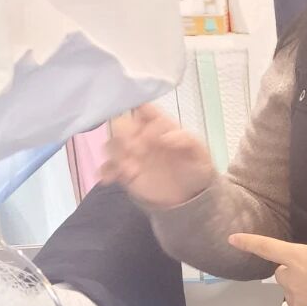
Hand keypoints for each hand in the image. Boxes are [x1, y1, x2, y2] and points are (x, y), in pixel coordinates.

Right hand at [101, 106, 215, 208]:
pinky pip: (108, 166)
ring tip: (131, 170)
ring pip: (112, 144)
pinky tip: (111, 179)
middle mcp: (141, 135)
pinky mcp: (123, 170)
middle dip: (124, 135)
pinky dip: (106, 171)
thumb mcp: (200, 154)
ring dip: (116, 154)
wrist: (189, 196)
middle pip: (121, 124)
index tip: (145, 130)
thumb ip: (187, 141)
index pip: (143, 108)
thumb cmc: (196, 168)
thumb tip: (167, 136)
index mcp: (159, 125)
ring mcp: (130, 152)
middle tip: (136, 150)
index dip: (139, 113)